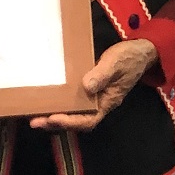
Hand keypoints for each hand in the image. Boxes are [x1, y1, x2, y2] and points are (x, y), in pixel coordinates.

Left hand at [29, 38, 157, 133]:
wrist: (139, 52)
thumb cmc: (129, 58)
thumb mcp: (115, 64)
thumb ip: (102, 75)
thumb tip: (86, 86)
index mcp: (107, 102)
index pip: (88, 120)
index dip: (70, 122)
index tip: (53, 118)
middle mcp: (99, 104)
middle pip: (76, 120)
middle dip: (55, 123)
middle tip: (35, 121)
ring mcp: (94, 98)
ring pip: (73, 112)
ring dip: (54, 115)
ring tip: (35, 115)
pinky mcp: (89, 89)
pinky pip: (73, 101)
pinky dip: (60, 104)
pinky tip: (47, 100)